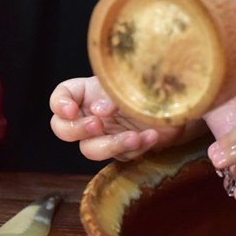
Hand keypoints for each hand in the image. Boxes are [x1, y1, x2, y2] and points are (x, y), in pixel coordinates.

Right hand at [50, 76, 190, 161]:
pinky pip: (121, 155)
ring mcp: (104, 134)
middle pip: (63, 129)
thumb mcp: (130, 79)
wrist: (176, 101)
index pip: (59, 98)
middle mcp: (89, 114)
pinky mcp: (122, 149)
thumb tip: (99, 108)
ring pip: (90, 149)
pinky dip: (136, 147)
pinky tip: (151, 136)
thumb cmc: (149, 82)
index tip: (71, 109)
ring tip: (134, 137)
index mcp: (86, 92)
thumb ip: (112, 90)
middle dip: (77, 129)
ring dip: (111, 144)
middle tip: (97, 124)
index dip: (60, 105)